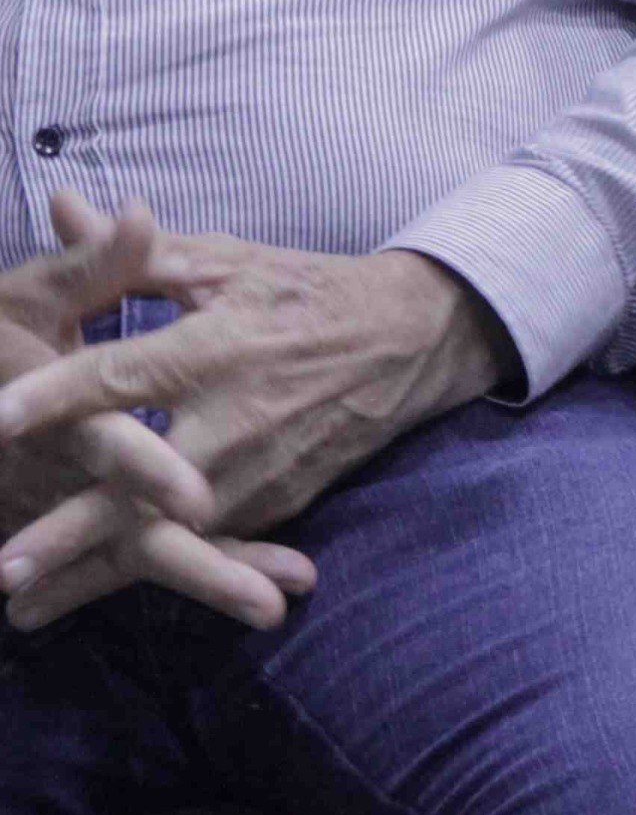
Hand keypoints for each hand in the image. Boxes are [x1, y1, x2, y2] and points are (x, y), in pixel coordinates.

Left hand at [0, 197, 299, 631]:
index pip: (122, 377)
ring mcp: (261, 470)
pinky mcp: (280, 502)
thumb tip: (59, 204)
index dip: (53, 398)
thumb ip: (134, 251)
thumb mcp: (227, 261)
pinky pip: (208, 544)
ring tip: (24, 610)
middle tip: (0, 569)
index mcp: (216, 347)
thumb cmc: (305, 291)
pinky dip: (150, 574)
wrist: (415, 338)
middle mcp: (236, 418)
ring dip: (93, 576)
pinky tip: (91, 596)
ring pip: (168, 536)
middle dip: (69, 533)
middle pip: (141, 487)